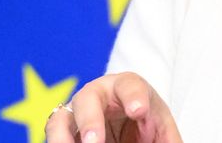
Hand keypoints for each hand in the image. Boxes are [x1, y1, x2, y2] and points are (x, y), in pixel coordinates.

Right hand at [45, 72, 182, 142]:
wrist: (130, 131)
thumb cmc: (147, 125)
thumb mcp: (162, 131)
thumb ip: (166, 138)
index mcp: (127, 87)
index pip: (130, 84)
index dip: (133, 96)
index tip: (139, 111)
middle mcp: (98, 94)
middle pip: (88, 97)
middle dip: (90, 120)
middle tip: (94, 142)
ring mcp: (77, 113)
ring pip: (60, 119)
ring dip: (62, 137)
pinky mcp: (64, 132)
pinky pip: (55, 139)